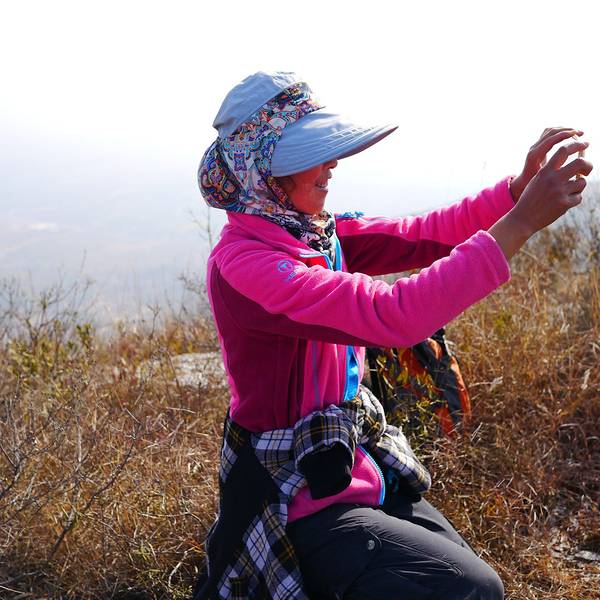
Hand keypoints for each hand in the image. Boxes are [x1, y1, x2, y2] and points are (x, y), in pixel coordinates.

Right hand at [490, 140, 593, 259]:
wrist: (523, 218)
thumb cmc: (531, 198)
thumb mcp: (538, 181)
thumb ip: (553, 171)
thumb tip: (575, 161)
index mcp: (545, 171)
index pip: (564, 150)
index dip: (576, 145)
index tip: (584, 145)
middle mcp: (553, 179)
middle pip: (580, 163)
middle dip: (588, 165)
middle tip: (586, 170)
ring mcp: (560, 192)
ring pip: (582, 182)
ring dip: (578, 186)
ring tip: (567, 193)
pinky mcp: (564, 204)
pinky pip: (578, 197)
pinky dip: (573, 200)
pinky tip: (562, 204)